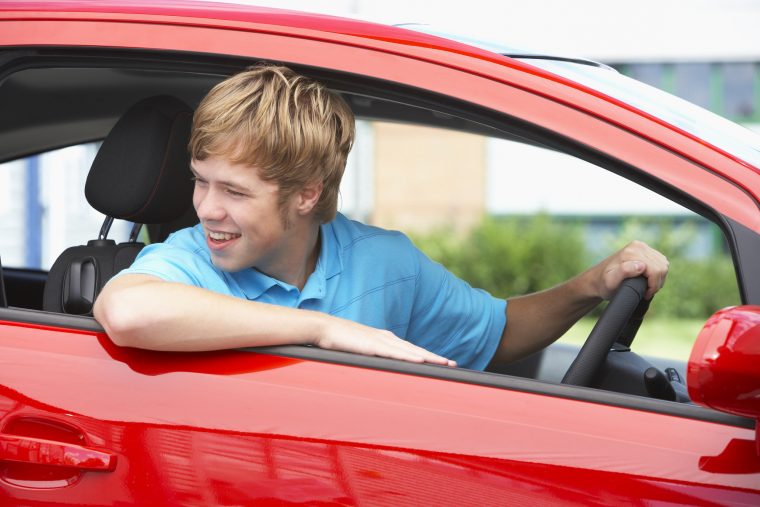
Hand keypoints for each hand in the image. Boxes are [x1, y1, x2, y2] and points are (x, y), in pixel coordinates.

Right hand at [314, 315, 456, 366]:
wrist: (323, 328)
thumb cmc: (338, 340)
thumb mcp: (359, 350)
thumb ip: (369, 357)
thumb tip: (376, 367)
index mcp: (384, 339)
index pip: (410, 349)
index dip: (426, 356)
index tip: (440, 363)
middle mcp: (386, 338)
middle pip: (415, 349)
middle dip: (434, 357)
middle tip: (452, 364)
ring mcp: (380, 341)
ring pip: (410, 351)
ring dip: (428, 357)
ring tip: (444, 364)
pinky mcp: (372, 345)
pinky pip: (395, 352)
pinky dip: (410, 356)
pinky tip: (421, 361)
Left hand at [594, 240, 668, 299]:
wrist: (598, 279)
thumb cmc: (604, 284)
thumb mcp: (611, 282)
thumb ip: (624, 272)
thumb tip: (641, 265)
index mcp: (631, 252)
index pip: (655, 270)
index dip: (653, 285)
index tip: (645, 294)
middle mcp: (637, 246)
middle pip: (661, 267)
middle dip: (656, 283)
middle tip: (646, 292)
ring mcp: (642, 247)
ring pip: (664, 264)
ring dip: (658, 279)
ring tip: (647, 287)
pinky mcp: (645, 250)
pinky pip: (661, 262)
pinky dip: (658, 273)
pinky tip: (648, 280)